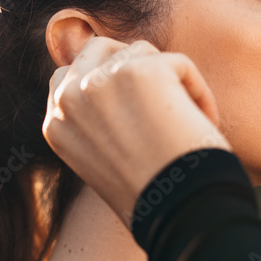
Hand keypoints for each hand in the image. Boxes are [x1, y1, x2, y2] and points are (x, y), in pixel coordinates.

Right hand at [42, 37, 231, 226]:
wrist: (178, 211)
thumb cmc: (152, 195)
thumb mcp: (105, 160)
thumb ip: (99, 121)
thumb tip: (121, 84)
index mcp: (54, 125)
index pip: (67, 78)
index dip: (103, 80)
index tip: (135, 100)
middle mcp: (68, 100)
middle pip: (98, 49)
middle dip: (131, 64)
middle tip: (163, 94)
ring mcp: (101, 81)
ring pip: (141, 52)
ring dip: (168, 79)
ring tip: (188, 119)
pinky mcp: (141, 70)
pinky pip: (178, 63)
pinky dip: (198, 90)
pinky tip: (206, 121)